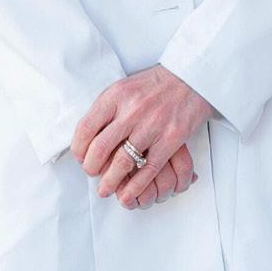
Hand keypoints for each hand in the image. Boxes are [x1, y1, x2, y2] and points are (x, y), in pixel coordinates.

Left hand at [71, 65, 213, 209]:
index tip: (82, 157)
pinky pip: (149, 169)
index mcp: (117, 95)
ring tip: (106, 189)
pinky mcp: (172, 137)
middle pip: (99, 149)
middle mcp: (133, 109)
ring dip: (109, 182)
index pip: (85, 129)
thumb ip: (106, 110)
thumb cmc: (156, 85)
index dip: (78, 150)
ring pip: (122, 163)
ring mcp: (153, 124)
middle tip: (94, 173)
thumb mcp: (125, 87)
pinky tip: (128, 194)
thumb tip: (86, 140)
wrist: (193, 76)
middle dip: (91, 168)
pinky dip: (135, 186)